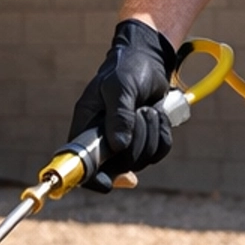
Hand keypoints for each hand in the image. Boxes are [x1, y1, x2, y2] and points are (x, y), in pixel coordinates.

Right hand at [69, 19, 178, 190]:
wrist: (148, 60)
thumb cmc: (127, 69)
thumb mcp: (120, 86)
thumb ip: (119, 114)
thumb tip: (119, 146)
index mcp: (86, 127)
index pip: (82, 164)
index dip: (91, 178)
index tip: (106, 184)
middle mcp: (103, 140)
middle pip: (119, 167)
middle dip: (136, 145)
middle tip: (139, 115)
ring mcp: (124, 143)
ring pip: (142, 161)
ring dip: (151, 135)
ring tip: (146, 109)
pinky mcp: (144, 141)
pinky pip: (158, 152)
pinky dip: (162, 135)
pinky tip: (157, 114)